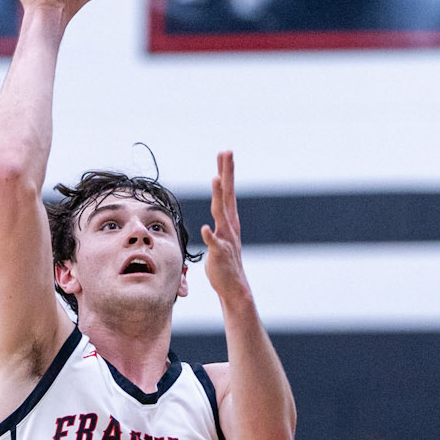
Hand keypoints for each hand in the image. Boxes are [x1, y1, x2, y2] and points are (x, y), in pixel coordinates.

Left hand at [201, 152, 249, 310]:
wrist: (233, 287)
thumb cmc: (223, 262)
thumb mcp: (220, 237)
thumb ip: (217, 224)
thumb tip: (212, 213)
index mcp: (228, 220)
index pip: (227, 191)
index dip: (226, 171)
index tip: (225, 153)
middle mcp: (229, 226)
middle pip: (227, 194)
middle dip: (227, 172)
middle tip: (227, 152)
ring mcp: (226, 239)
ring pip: (221, 213)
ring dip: (218, 195)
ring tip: (216, 178)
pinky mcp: (220, 254)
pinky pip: (214, 243)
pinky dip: (210, 236)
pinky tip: (205, 229)